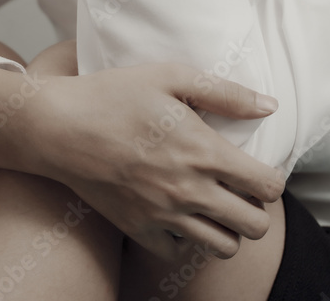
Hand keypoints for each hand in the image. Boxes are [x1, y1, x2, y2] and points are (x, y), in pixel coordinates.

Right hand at [24, 59, 284, 261]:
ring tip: (211, 201)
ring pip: (224, 247)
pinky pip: (179, 253)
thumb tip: (269, 106)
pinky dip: (185, 238)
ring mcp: (164, 216)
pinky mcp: (138, 230)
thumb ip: (224, 93)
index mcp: (203, 151)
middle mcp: (190, 191)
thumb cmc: (113, 94)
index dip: (270, 178)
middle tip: (236, 187)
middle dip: (255, 207)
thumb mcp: (169, 76)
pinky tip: (177, 212)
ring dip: (226, 227)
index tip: (255, 166)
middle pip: (254, 225)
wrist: (58, 126)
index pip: (268, 187)